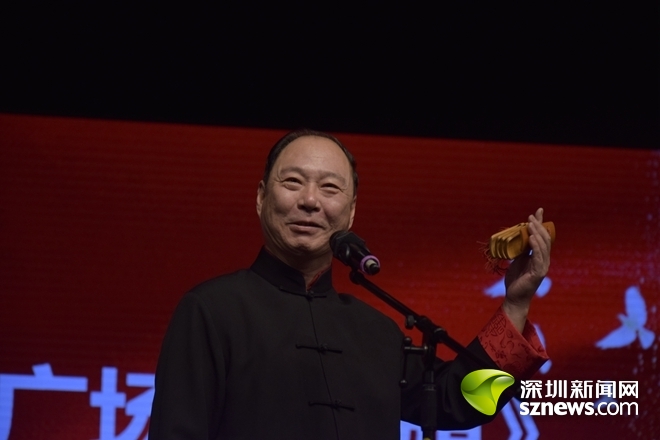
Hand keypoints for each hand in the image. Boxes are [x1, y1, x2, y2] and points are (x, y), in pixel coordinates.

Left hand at [502, 208, 551, 331]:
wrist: (514, 296)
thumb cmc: (516, 278)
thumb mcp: (518, 259)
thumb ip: (522, 248)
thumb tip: (520, 234)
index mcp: (539, 256)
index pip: (542, 236)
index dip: (541, 223)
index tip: (538, 210)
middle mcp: (544, 260)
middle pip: (544, 239)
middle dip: (538, 226)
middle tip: (530, 216)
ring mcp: (542, 266)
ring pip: (543, 247)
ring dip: (537, 234)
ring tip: (531, 224)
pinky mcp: (538, 273)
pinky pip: (538, 257)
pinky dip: (536, 247)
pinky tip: (532, 238)